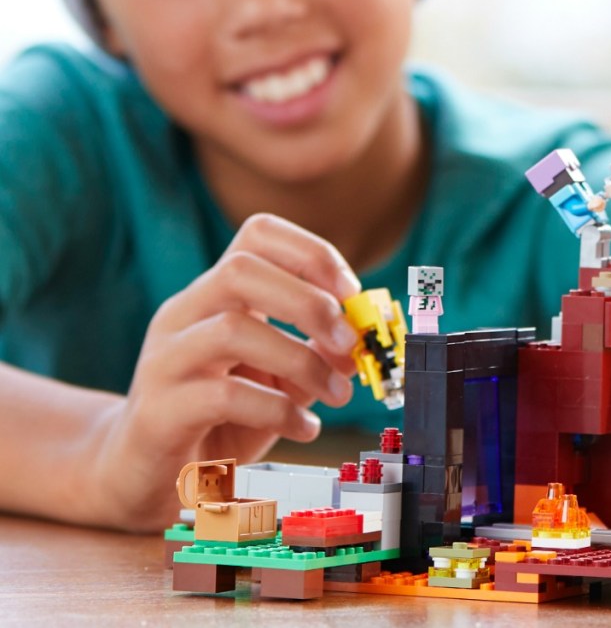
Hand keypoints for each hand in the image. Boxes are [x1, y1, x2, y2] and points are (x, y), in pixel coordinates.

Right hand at [91, 213, 360, 528]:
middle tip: (348, 343)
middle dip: (309, 302)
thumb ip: (318, 353)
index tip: (351, 292)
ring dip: (302, 361)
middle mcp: (184, 314)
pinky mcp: (158, 411)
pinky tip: (304, 429)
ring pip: (232, 330)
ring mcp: (165, 359)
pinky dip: (279, 410)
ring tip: (337, 394)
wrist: (149, 477)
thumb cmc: (222, 418)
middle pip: (240, 269)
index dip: (312, 252)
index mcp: (215, 294)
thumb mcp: (280, 376)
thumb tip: (361, 342)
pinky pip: (223, 396)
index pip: (256, 234)